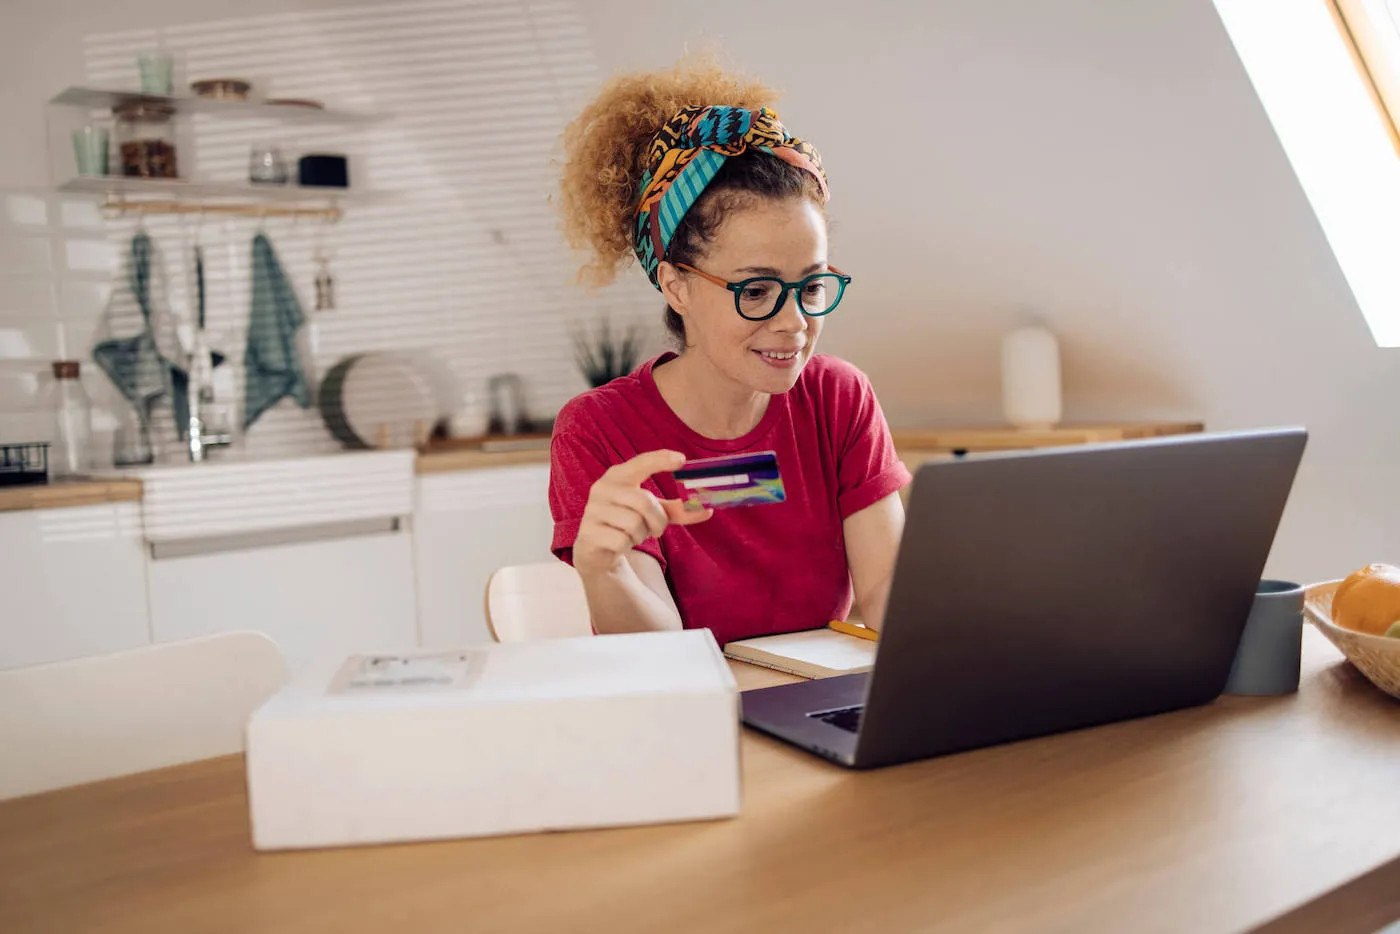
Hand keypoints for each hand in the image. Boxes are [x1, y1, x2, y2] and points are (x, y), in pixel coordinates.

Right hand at [573, 449, 711, 575]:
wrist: (596, 549)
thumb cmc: (628, 522)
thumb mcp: (654, 513)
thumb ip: (678, 510)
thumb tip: (709, 510)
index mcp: (618, 476)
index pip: (640, 462)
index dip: (660, 460)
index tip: (682, 459)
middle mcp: (602, 488)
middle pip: (644, 502)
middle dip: (658, 520)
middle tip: (656, 529)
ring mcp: (592, 511)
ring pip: (634, 524)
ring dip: (642, 535)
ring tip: (632, 535)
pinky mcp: (588, 533)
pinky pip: (621, 541)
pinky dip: (627, 546)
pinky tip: (618, 544)